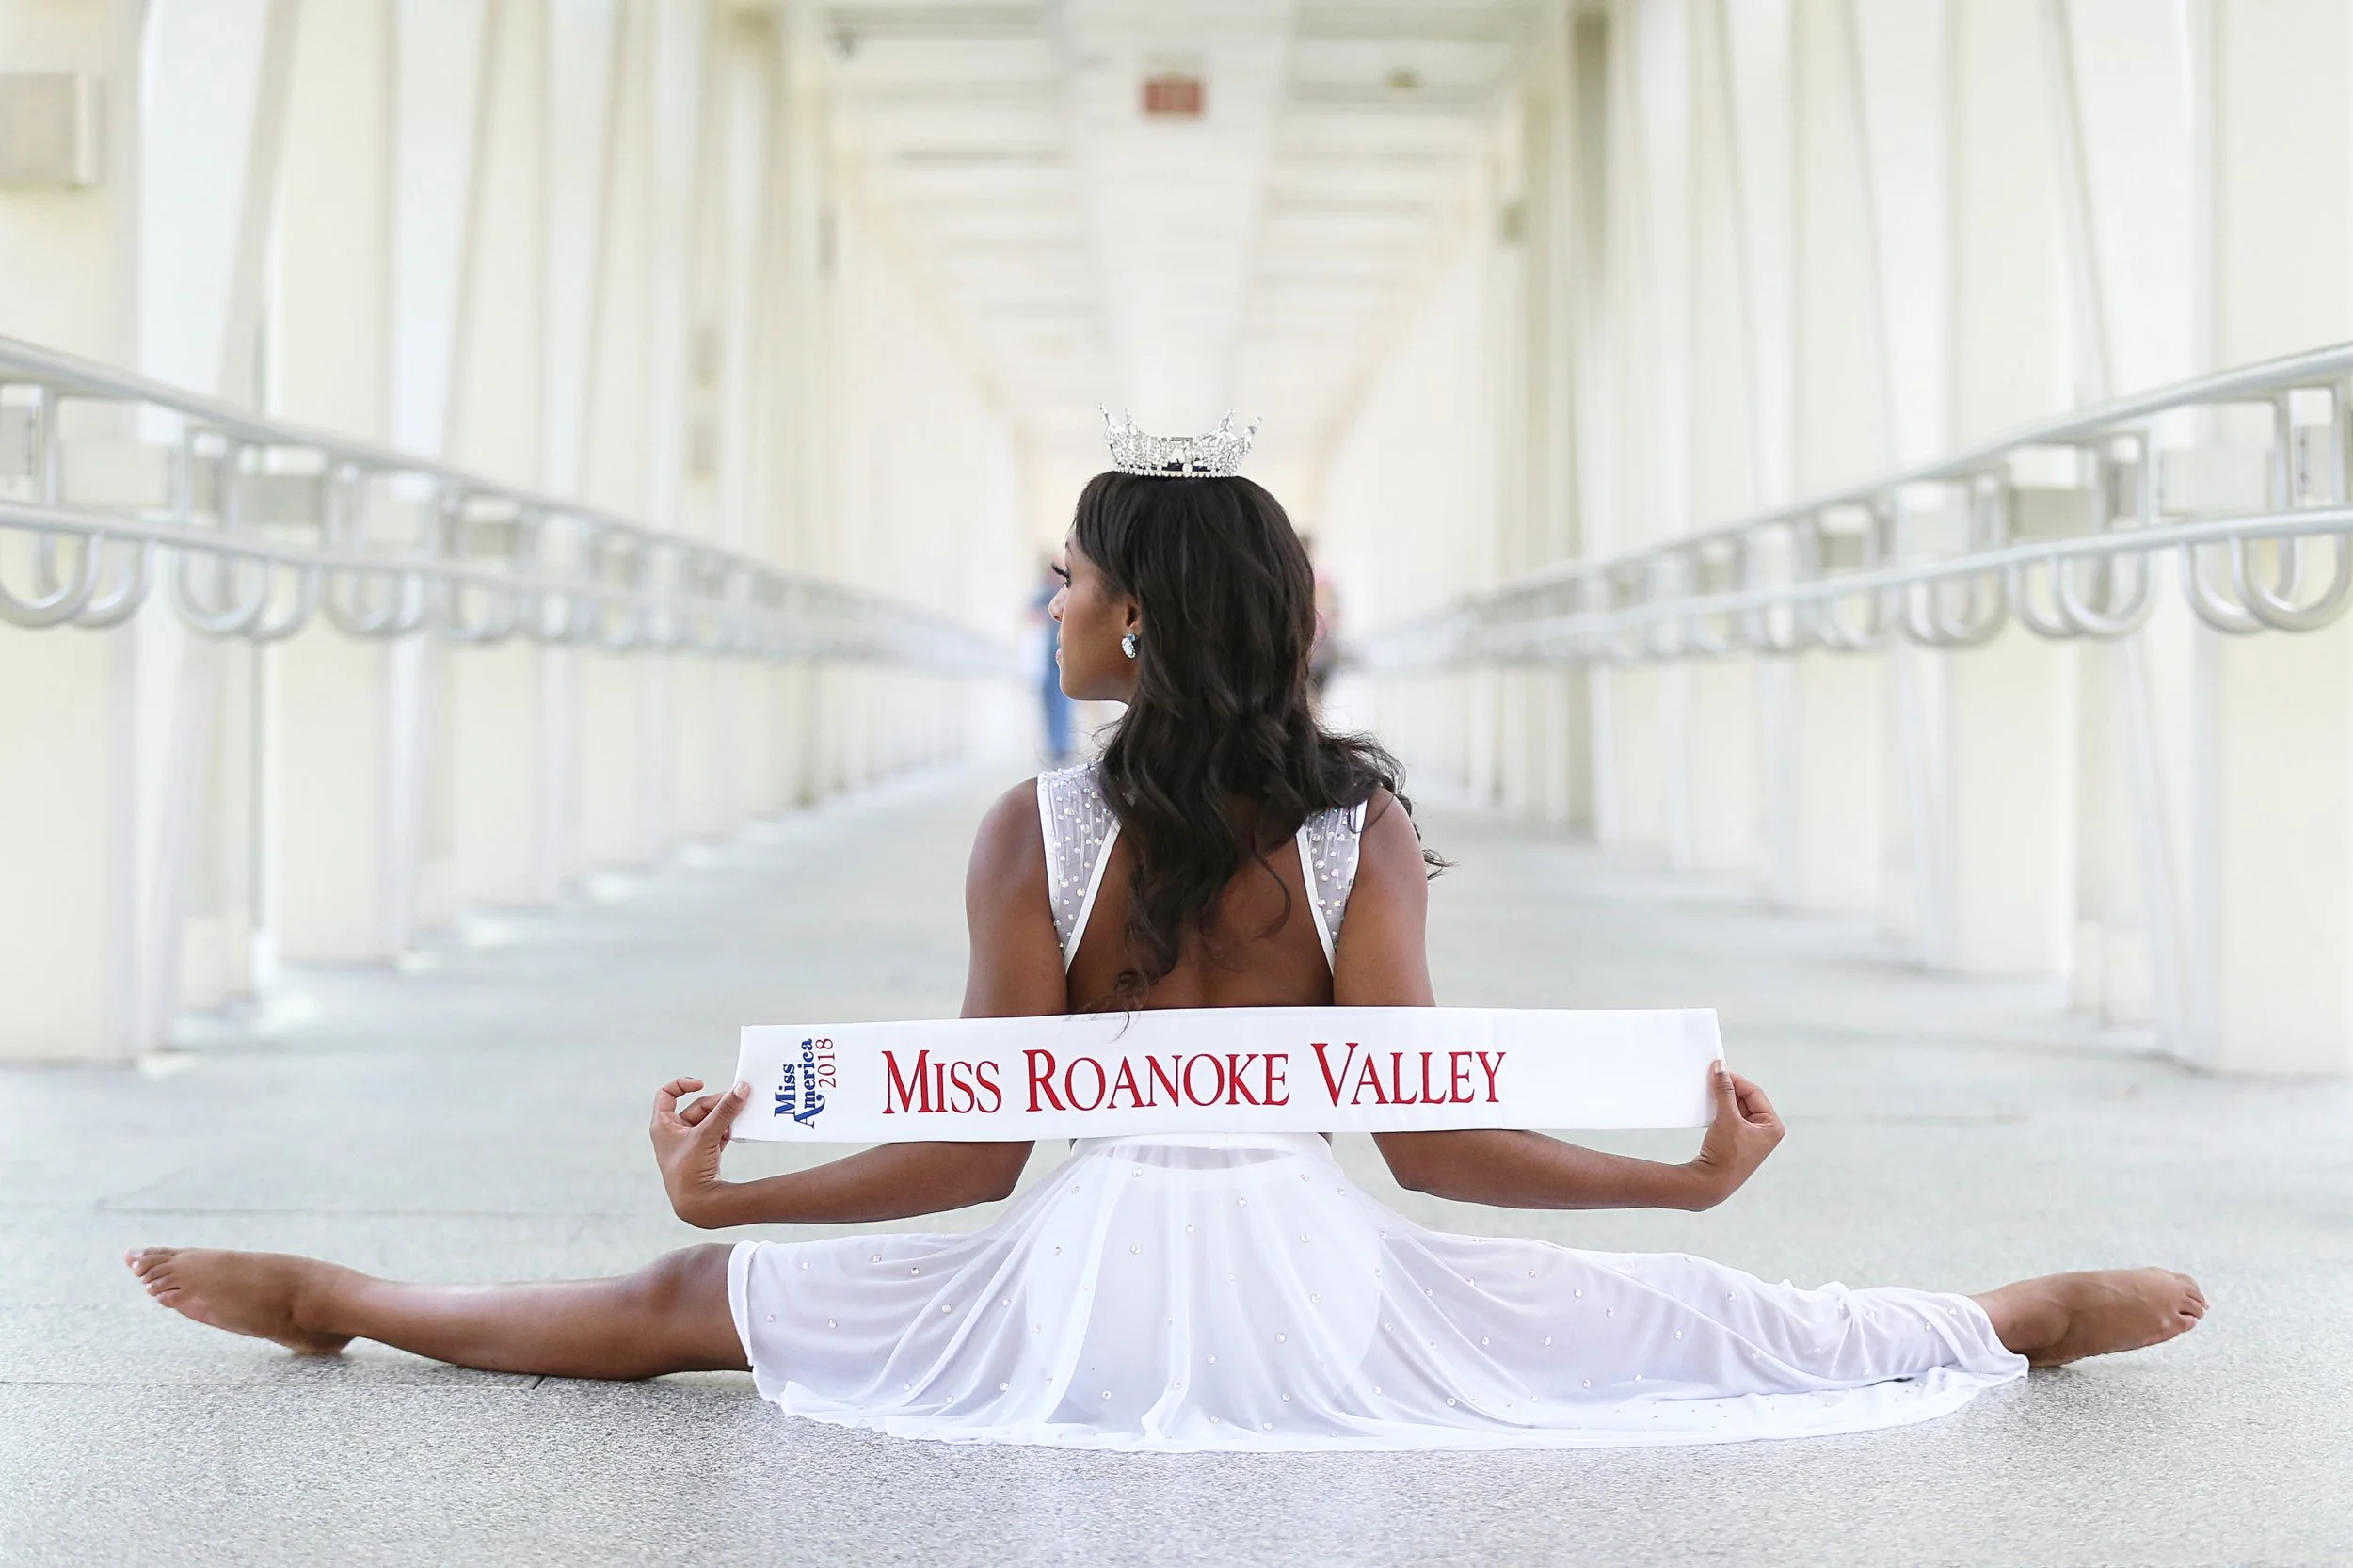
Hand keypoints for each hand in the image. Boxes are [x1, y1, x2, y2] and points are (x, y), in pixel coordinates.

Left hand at [649, 1076, 748, 1228]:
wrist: (696, 1204)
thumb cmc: (690, 1169)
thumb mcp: (707, 1134)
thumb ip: (725, 1110)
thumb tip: (741, 1088)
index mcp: (662, 1125)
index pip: (667, 1094)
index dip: (683, 1085)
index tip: (701, 1085)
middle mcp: (672, 1133)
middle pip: (696, 1107)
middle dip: (717, 1105)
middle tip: (736, 1102)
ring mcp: (687, 1144)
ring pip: (708, 1121)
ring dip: (723, 1119)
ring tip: (737, 1120)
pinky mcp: (700, 1154)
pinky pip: (713, 1135)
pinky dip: (724, 1131)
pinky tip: (734, 1134)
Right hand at [1683, 1062, 1783, 1208]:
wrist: (1710, 1184)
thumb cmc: (1726, 1156)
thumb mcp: (1727, 1118)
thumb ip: (1724, 1091)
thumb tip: (1720, 1069)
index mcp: (1773, 1126)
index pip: (1755, 1093)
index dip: (1736, 1081)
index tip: (1719, 1071)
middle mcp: (1765, 1132)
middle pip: (1747, 1100)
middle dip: (1729, 1090)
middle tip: (1712, 1079)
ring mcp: (1751, 1138)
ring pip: (1737, 1108)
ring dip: (1723, 1100)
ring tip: (1710, 1093)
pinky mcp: (1737, 1142)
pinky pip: (1730, 1118)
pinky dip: (1720, 1111)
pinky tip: (1709, 1107)